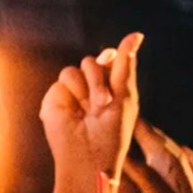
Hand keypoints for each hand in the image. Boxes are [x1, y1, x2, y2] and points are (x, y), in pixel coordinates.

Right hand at [40, 32, 144, 180]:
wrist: (88, 158)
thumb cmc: (113, 134)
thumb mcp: (125, 96)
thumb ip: (125, 64)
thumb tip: (137, 33)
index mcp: (112, 89)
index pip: (111, 61)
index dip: (113, 57)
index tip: (113, 60)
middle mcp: (92, 90)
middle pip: (97, 61)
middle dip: (102, 79)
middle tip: (104, 102)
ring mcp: (74, 94)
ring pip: (81, 66)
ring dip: (89, 86)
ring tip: (91, 109)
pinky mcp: (56, 99)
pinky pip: (65, 77)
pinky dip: (72, 92)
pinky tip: (74, 111)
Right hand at [110, 121, 192, 192]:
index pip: (153, 184)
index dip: (133, 164)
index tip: (115, 148)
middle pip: (172, 161)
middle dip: (150, 138)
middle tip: (130, 119)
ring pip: (185, 160)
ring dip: (164, 141)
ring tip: (145, 128)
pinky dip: (181, 153)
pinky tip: (173, 148)